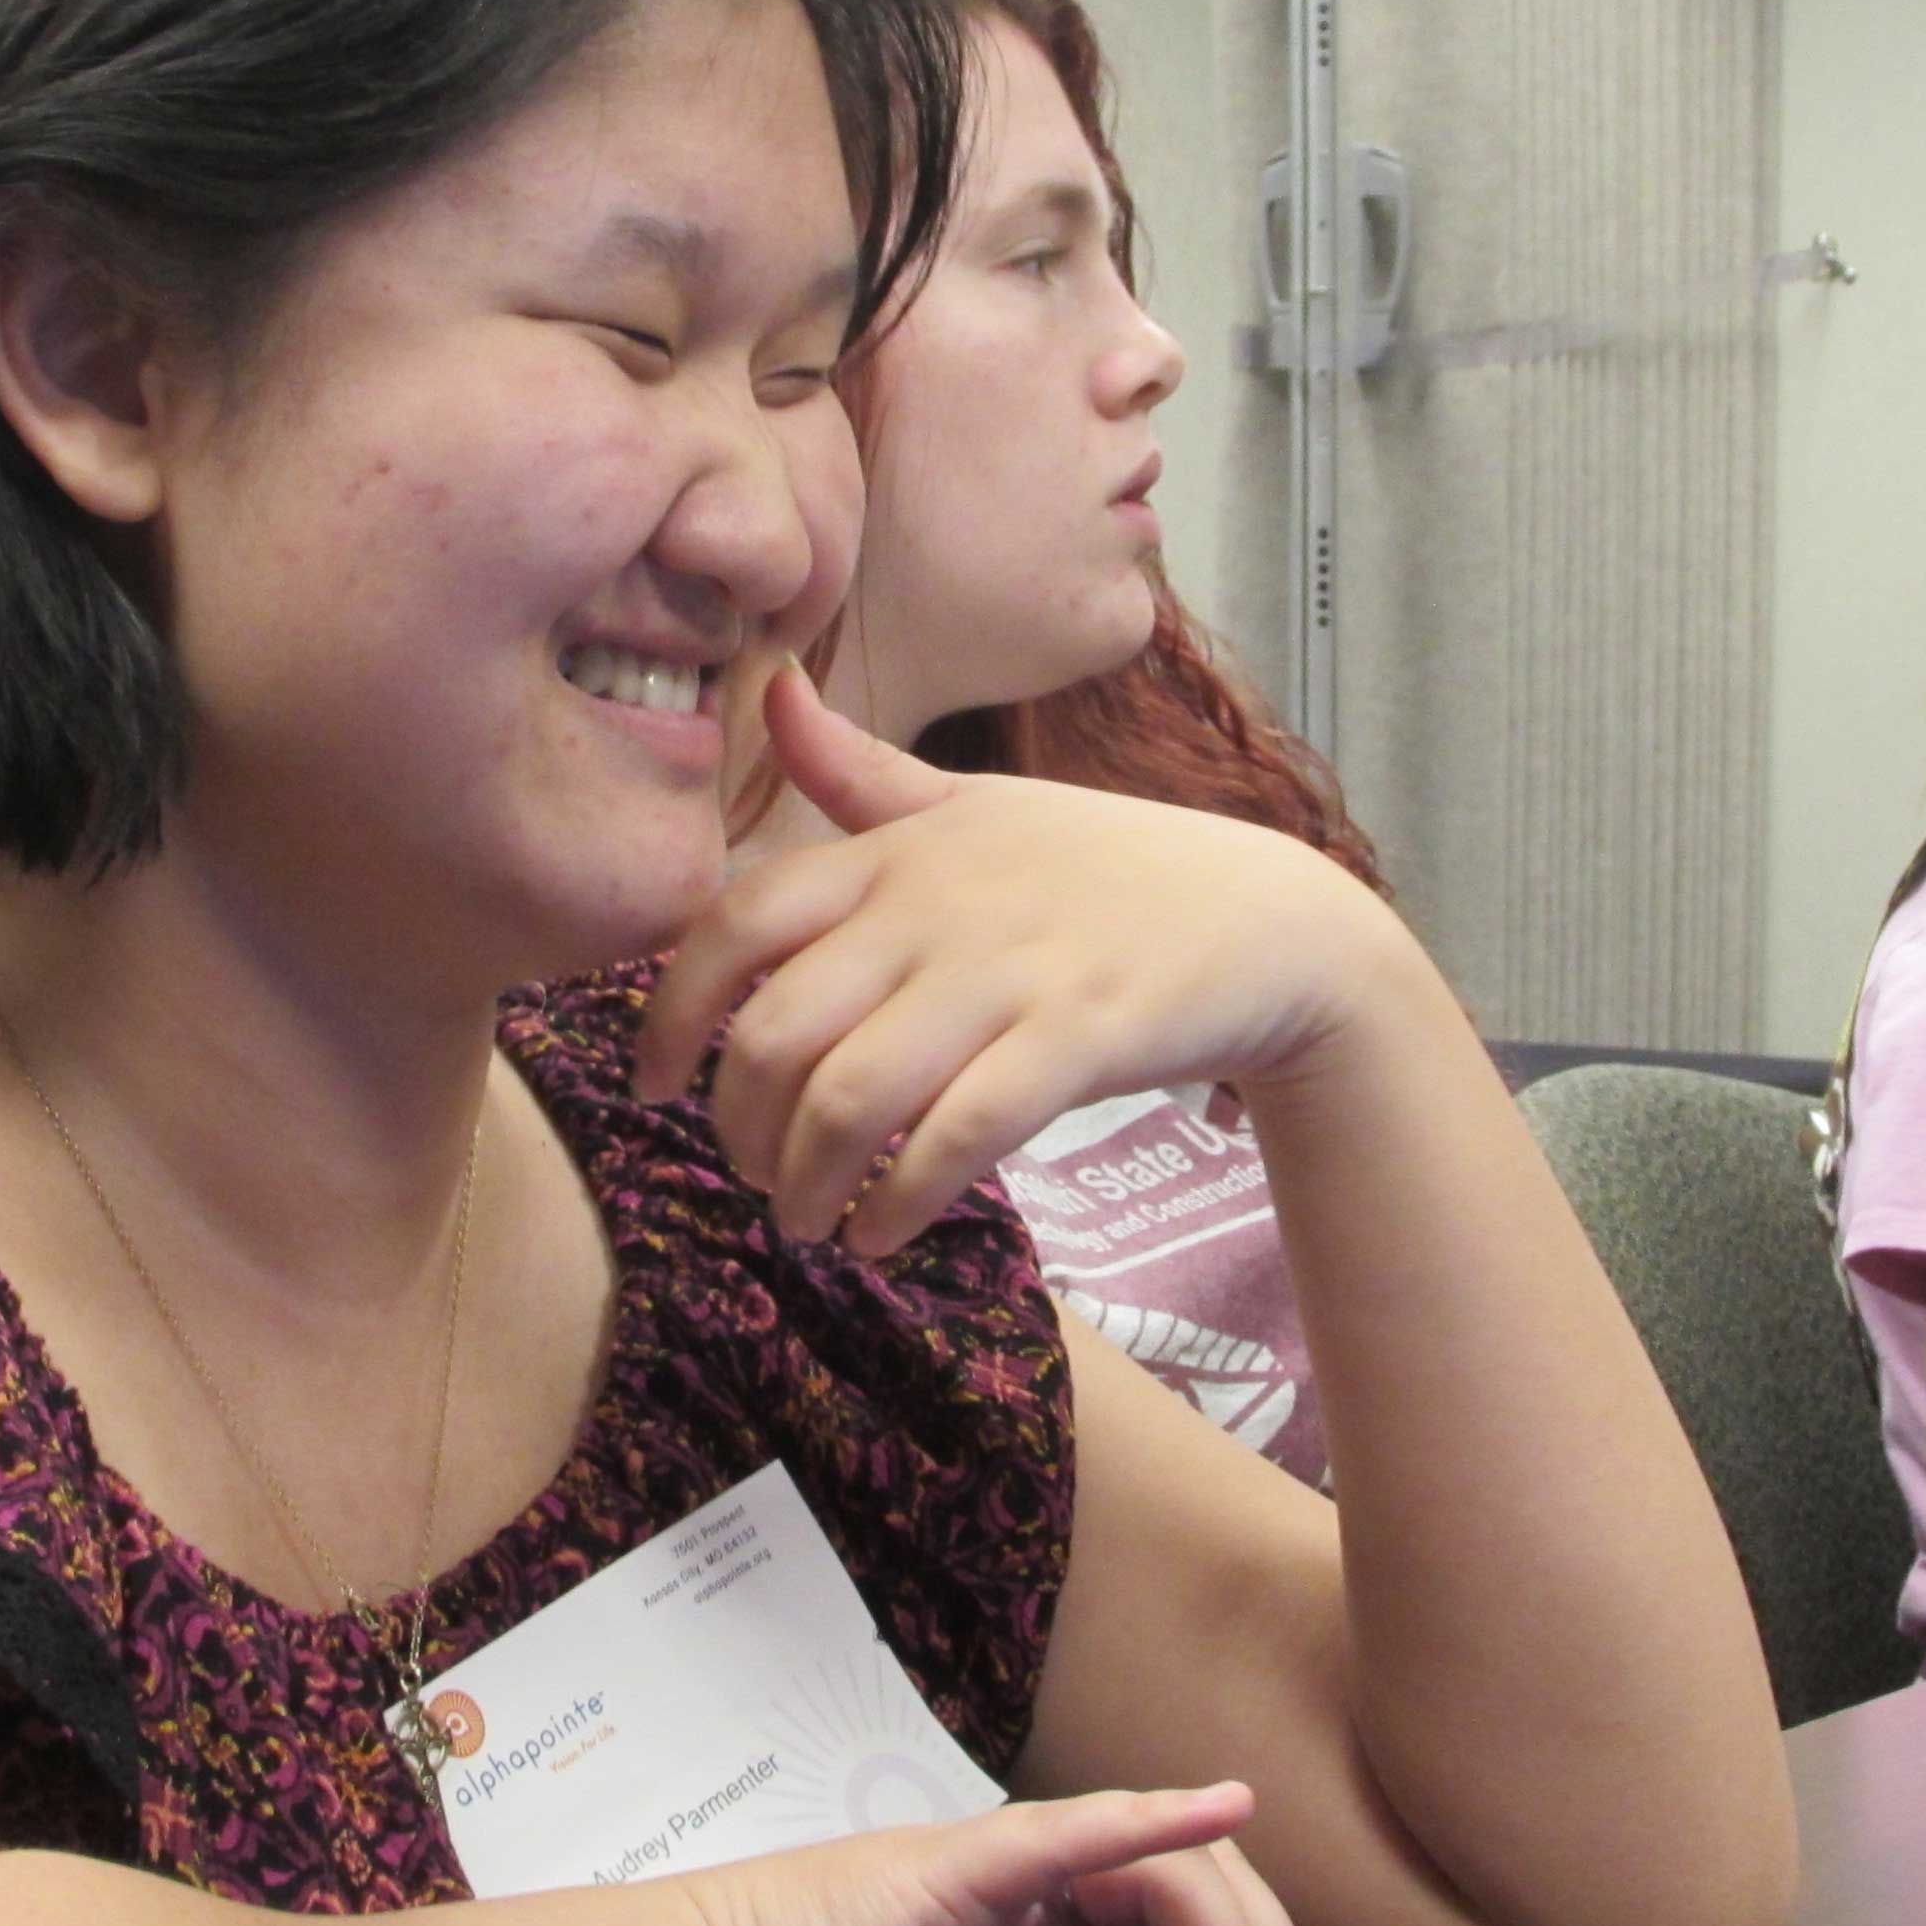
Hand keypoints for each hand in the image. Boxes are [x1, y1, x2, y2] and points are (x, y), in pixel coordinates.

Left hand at [638, 665, 1415, 1251]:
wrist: (1269, 920)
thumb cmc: (1106, 868)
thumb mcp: (978, 802)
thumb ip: (860, 773)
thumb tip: (771, 691)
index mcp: (897, 848)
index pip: (736, 923)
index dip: (670, 1013)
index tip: (656, 1083)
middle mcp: (938, 905)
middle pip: (776, 1033)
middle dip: (739, 1129)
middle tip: (751, 1172)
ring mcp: (1010, 972)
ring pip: (851, 1098)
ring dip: (805, 1182)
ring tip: (806, 1221)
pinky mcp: (1079, 1040)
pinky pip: (956, 1135)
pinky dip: (898, 1202)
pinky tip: (881, 1234)